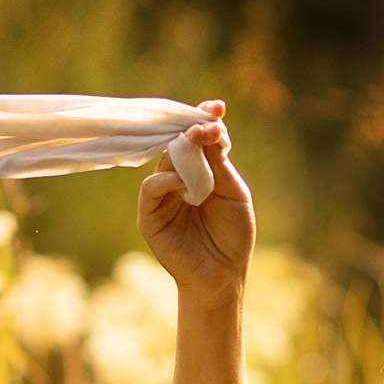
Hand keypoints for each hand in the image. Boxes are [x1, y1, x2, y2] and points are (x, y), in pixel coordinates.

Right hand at [138, 101, 252, 311]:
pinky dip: (167, 181)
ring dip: (182, 151)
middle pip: (178, 144)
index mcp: (200, 172)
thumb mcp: (233, 193)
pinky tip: (185, 183)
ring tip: (200, 144)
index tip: (217, 107)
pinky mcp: (149, 216)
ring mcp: (162, 197)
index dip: (203, 120)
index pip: (197, 139)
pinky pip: (151, 189)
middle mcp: (178, 179)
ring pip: (164, 162)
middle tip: (208, 121)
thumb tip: (208, 128)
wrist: (224, 276)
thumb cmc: (233, 237)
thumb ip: (220, 163)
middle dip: (193, 129)